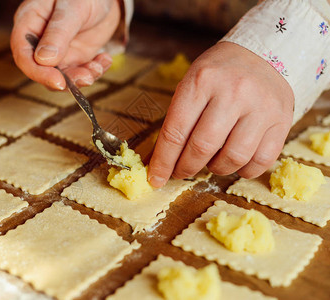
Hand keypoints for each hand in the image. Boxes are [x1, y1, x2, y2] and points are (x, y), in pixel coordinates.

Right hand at [11, 0, 119, 89]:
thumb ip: (58, 33)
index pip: (23, 54)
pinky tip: (105, 59)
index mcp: (29, 23)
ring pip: (63, 76)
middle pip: (43, 71)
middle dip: (66, 79)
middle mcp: (40, 41)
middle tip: (86, 78)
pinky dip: (95, 71)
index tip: (58, 81)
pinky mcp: (75, 57)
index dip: (37, 72)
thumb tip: (44, 60)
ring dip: (82, 77)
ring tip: (99, 66)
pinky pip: (80, 73)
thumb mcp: (72, 8)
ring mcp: (58, 51)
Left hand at [148, 42, 294, 186]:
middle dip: (186, 168)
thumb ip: (178, 119)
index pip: (175, 131)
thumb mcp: (192, 82)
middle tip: (180, 172)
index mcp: (202, 81)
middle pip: (202, 148)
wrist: (265, 53)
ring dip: (215, 169)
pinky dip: (243, 170)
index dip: (163, 161)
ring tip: (210, 162)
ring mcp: (261, 107)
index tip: (156, 179)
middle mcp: (233, 92)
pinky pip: (261, 161)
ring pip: (233, 158)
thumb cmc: (220, 73)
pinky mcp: (283, 120)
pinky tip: (235, 161)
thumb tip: (161, 160)